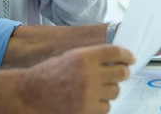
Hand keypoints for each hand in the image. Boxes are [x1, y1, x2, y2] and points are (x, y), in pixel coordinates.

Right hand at [20, 44, 134, 113]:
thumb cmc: (48, 74)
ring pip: (115, 91)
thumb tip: (115, 61)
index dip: (126, 55)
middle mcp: (88, 74)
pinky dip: (102, 104)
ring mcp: (89, 93)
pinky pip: (106, 107)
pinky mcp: (87, 110)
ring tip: (98, 88)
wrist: (29, 93)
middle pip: (121, 73)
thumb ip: (92, 58)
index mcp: (84, 56)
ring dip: (110, 90)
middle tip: (120, 74)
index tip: (130, 59)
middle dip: (122, 73)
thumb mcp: (70, 57)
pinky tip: (91, 100)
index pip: (115, 53)